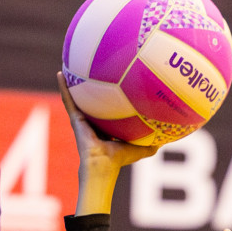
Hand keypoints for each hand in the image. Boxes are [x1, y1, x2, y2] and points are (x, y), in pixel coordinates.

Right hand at [57, 73, 159, 214]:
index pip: (109, 113)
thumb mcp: (141, 148)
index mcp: (107, 129)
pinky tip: (61, 73)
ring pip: (77, 98)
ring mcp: (82, 120)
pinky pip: (68, 99)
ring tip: (72, 67)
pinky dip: (63, 87)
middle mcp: (93, 123)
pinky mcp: (75, 118)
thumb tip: (170, 136)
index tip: (116, 88)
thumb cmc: (120, 159)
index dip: (112, 102)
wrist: (102, 163)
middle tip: (94, 72)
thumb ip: (154, 142)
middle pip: (93, 103)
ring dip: (73, 84)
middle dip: (93, 90)